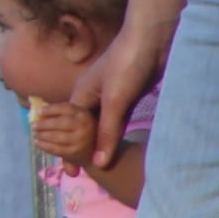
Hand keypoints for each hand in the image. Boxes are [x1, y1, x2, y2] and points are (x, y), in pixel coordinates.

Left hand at [27, 98, 94, 161]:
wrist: (96, 151)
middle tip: (33, 126)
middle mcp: (84, 126)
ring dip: (42, 135)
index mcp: (83, 114)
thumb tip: (35, 110)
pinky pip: (56, 149)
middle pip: (59, 123)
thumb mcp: (76, 117)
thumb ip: (60, 113)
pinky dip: (44, 146)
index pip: (65, 108)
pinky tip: (37, 143)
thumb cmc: (80, 129)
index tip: (38, 112)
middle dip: (44, 124)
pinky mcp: (75, 153)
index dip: (50, 109)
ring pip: (56, 137)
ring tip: (35, 134)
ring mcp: (80, 141)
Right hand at [68, 14, 167, 171]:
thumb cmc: (126, 65)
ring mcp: (110, 97)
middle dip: (80, 150)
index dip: (67, 151)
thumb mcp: (115, 101)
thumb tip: (98, 163)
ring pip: (101, 127)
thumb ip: (106, 132)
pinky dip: (115, 135)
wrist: (151, 41)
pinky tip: (116, 148)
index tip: (69, 175)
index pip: (68, 129)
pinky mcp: (127, 97)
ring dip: (99, 144)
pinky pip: (117, 122)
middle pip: (83, 129)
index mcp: (81, 95)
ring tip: (98, 167)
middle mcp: (92, 97)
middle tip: (83, 176)